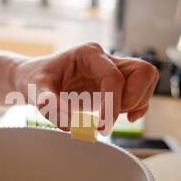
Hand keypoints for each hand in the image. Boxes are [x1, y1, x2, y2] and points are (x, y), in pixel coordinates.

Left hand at [14, 43, 158, 132]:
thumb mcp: (34, 89)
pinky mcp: (116, 84)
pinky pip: (141, 92)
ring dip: (135, 103)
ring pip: (146, 80)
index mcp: (88, 54)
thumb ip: (47, 102)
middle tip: (108, 117)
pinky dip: (139, 106)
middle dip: (131, 99)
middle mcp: (105, 58)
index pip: (113, 76)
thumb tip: (69, 122)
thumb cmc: (34, 80)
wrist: (34, 79)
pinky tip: (126, 118)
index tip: (103, 127)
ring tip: (109, 117)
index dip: (113, 103)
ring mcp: (114, 69)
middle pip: (142, 72)